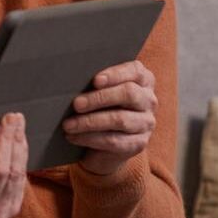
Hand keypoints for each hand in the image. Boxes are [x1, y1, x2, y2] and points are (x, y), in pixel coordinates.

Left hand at [63, 60, 156, 176]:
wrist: (104, 146)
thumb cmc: (98, 109)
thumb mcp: (99, 92)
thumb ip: (94, 84)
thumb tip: (73, 79)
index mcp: (143, 80)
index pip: (136, 71)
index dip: (115, 74)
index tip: (95, 80)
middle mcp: (149, 100)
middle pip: (129, 94)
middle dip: (99, 98)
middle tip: (76, 104)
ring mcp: (146, 123)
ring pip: (120, 119)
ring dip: (90, 122)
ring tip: (68, 124)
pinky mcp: (139, 144)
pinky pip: (114, 141)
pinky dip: (90, 138)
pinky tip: (73, 137)